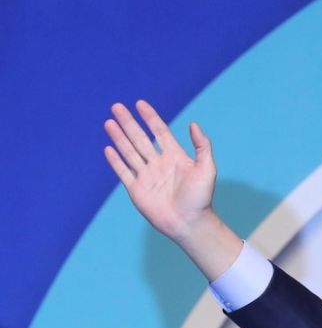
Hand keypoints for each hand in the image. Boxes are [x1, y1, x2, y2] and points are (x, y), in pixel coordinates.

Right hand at [104, 100, 240, 278]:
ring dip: (119, 137)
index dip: (150, 118)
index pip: (160, 132)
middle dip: (128, 123)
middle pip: (140, 139)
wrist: (190, 223)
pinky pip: (124, 172)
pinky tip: (108, 148)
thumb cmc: (201, 198)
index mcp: (175, 158)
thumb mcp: (206, 169)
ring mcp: (147, 177)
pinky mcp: (137, 190)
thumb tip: (194, 124)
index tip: (140, 104)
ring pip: (129, 152)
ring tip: (108, 122)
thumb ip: (202, 146)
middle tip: (116, 106)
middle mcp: (159, 165)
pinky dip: (115, 161)